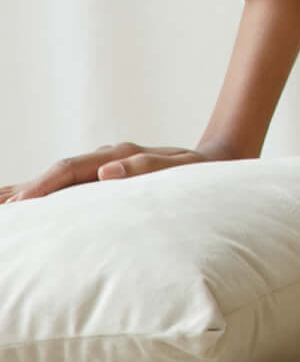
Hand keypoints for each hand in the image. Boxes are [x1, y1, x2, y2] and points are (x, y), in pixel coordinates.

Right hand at [0, 140, 244, 204]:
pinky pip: (67, 185)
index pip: (70, 169)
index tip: (20, 204)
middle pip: (54, 172)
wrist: (215, 162)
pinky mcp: (104, 178)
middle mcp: (105, 158)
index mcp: (118, 156)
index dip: (43, 186)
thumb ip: (148, 168)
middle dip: (23, 189)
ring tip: (0, 206)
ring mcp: (102, 166)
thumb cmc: (200, 171)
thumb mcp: (182, 170)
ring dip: (27, 191)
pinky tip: (22, 203)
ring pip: (55, 178)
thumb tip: (107, 173)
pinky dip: (43, 193)